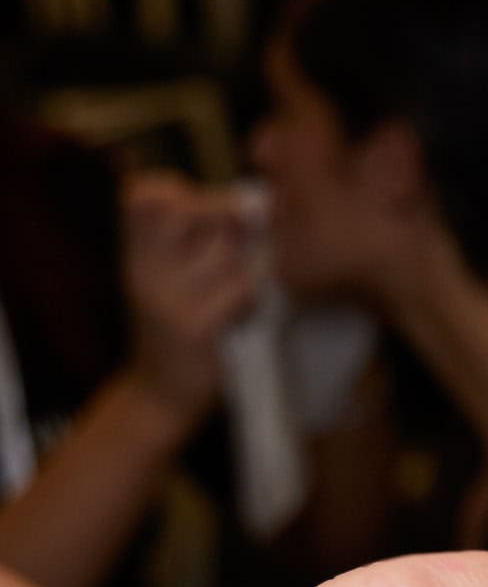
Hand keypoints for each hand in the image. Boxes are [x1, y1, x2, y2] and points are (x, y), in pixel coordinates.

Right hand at [119, 171, 254, 421]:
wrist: (161, 395)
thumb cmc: (178, 331)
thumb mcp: (169, 281)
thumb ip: (192, 243)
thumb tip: (250, 204)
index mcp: (136, 256)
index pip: (142, 197)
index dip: (175, 190)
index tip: (197, 209)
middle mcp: (145, 272)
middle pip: (190, 212)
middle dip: (225, 220)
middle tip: (236, 250)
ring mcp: (166, 300)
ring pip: (225, 252)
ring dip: (246, 268)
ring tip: (237, 294)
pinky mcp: (193, 328)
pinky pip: (239, 290)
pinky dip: (252, 300)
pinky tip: (242, 317)